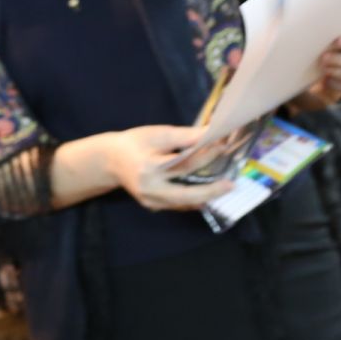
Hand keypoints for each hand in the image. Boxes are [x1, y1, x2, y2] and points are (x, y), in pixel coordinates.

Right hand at [95, 125, 233, 211]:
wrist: (109, 161)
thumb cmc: (134, 143)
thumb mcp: (157, 134)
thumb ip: (185, 135)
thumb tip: (213, 133)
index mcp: (149, 168)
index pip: (185, 164)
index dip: (208, 155)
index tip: (225, 146)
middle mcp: (149, 189)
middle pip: (186, 194)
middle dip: (211, 191)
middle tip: (231, 185)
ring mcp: (150, 201)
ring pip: (184, 203)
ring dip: (206, 196)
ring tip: (224, 188)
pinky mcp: (152, 206)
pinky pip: (177, 205)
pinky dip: (194, 200)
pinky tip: (208, 193)